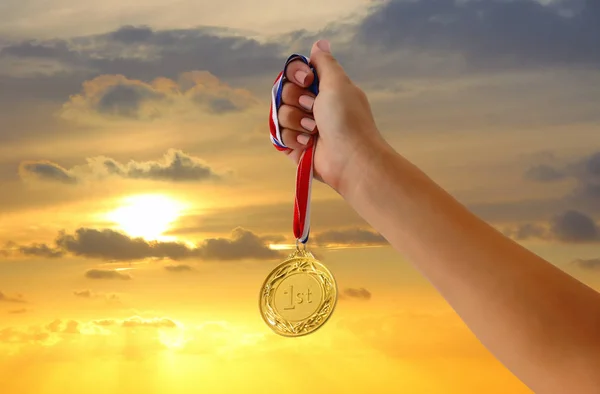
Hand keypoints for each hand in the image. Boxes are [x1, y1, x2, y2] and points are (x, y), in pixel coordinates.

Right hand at [276, 39, 384, 193]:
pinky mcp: (294, 146)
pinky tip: (308, 144)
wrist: (349, 158)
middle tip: (314, 109)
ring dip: (296, 120)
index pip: (295, 72)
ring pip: (279, 113)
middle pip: (284, 91)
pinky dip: (293, 138)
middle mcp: (311, 105)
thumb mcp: (338, 82)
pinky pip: (278, 135)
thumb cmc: (348, 119)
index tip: (309, 80)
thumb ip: (325, 62)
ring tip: (313, 130)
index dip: (296, 74)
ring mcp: (302, 126)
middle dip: (297, 100)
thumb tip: (319, 43)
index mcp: (323, 88)